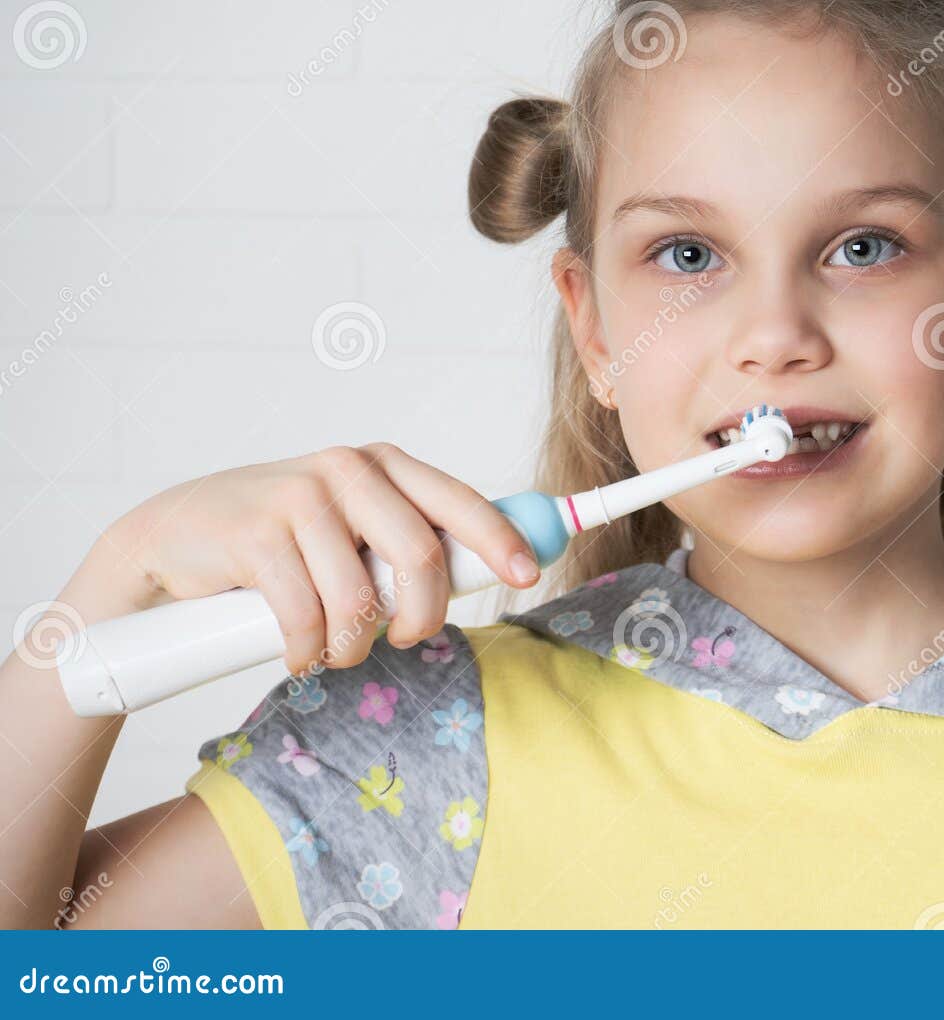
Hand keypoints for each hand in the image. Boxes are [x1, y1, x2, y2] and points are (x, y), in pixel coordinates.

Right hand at [95, 443, 539, 674]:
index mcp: (383, 466)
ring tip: (334, 649)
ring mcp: (300, 496)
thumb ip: (405, 542)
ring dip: (352, 646)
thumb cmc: (280, 544)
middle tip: (407, 640)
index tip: (526, 575)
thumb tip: (490, 569)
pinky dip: (307, 651)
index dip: (498, 539)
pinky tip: (296, 650)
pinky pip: (306, 617)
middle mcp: (348, 469)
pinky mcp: (256, 534)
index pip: (459, 501)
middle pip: (421, 555)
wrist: (172, 541)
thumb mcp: (350, 529)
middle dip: (422, 616)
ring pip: (360, 600)